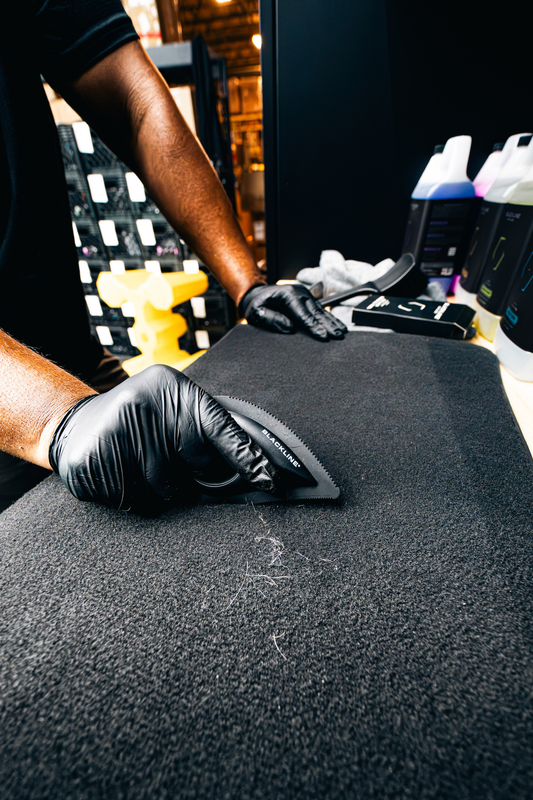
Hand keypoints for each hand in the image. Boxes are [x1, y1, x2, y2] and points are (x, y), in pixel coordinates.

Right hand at [48, 365, 276, 514]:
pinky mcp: (89, 461)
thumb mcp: (174, 409)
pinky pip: (128, 501)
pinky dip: (130, 496)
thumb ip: (210, 431)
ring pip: (159, 492)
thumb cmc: (140, 421)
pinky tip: (118, 473)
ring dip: (156, 491)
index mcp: (170, 389)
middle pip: (188, 471)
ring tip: (138, 465)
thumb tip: (260, 471)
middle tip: (168, 461)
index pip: (219, 426)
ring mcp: (112, 433)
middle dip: (187, 477)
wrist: (76, 423)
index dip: (245, 456)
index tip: (270, 481)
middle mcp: (141, 406)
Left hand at [239, 284, 346, 340]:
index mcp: (287, 295)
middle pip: (316, 312)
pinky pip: (320, 309)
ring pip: (321, 310)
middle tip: (337, 336)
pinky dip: (329, 318)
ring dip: (332, 322)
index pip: (303, 314)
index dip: (313, 326)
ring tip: (342, 332)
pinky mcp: (307, 298)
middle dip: (327, 325)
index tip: (323, 336)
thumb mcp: (256, 312)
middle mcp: (299, 293)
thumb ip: (271, 319)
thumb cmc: (255, 304)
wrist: (256, 293)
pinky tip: (338, 325)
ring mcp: (304, 294)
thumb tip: (289, 328)